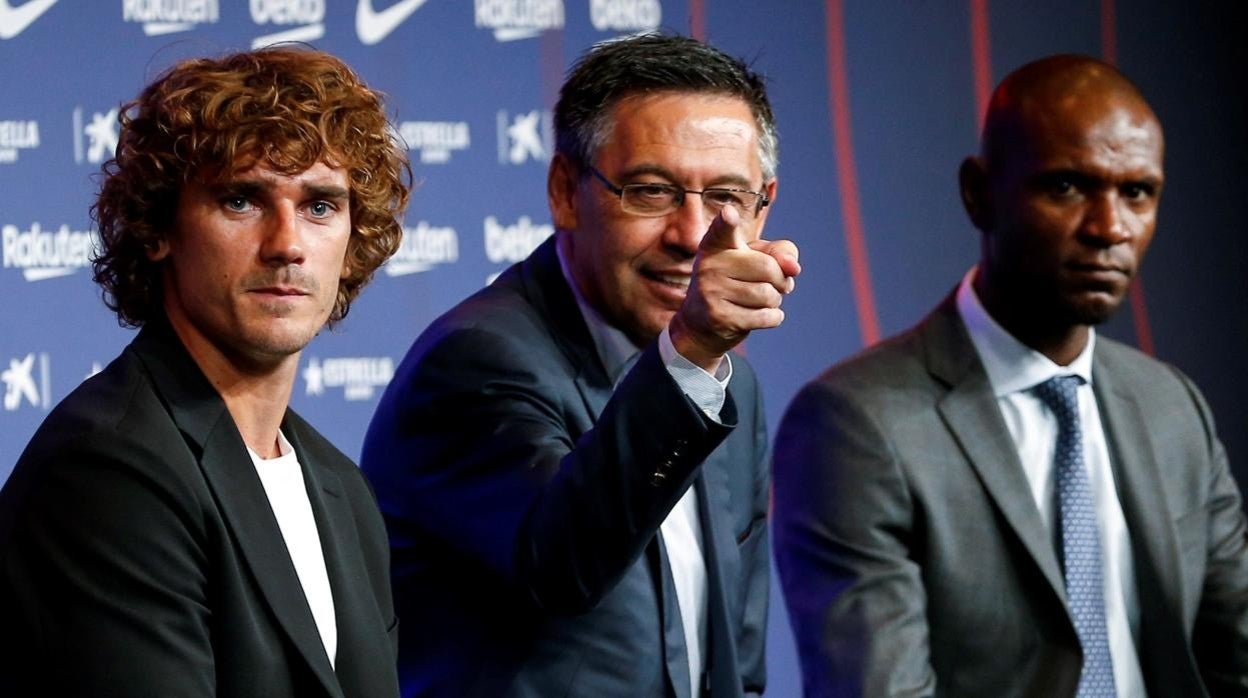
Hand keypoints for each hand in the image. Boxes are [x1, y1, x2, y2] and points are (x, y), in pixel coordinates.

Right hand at [669, 205, 800, 372]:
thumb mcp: (756, 259)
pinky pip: (765, 317)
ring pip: (768, 295)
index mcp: (716, 245)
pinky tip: (761, 316)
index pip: (722, 231)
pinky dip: (773, 317)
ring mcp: (712, 292)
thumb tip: (794, 268)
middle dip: (780, 280)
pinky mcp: (719, 318)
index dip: (727, 221)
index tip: (729, 214)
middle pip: (768, 268)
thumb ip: (780, 252)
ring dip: (775, 301)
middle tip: (773, 285)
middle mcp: (710, 266)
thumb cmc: (736, 282)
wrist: (702, 324)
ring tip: (762, 300)